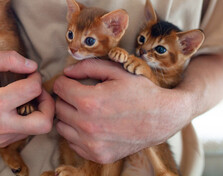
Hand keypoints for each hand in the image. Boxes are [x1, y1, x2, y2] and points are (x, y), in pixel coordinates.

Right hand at [0, 51, 54, 146]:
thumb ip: (9, 58)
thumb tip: (33, 67)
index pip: (33, 89)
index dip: (36, 76)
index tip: (29, 73)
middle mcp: (0, 126)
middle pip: (44, 123)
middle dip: (48, 104)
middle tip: (39, 92)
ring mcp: (1, 138)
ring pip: (38, 128)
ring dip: (39, 110)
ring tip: (27, 96)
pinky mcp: (2, 142)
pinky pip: (27, 132)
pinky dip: (28, 118)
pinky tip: (18, 106)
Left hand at [54, 59, 190, 163]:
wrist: (163, 118)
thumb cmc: (140, 92)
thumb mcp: (117, 71)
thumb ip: (88, 67)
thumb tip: (66, 71)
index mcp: (90, 102)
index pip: (60, 88)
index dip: (65, 81)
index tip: (72, 81)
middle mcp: (88, 126)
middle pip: (58, 107)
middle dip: (66, 98)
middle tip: (79, 94)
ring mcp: (92, 144)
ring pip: (62, 126)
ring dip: (69, 116)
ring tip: (85, 110)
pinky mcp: (98, 155)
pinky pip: (72, 143)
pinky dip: (77, 133)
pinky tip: (92, 125)